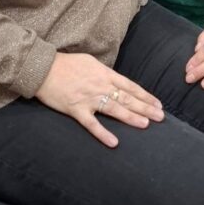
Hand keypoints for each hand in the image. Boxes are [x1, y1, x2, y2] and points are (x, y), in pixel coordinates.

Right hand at [35, 52, 163, 147]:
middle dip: (145, 108)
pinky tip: (114, 142)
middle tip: (160, 117)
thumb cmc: (66, 63)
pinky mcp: (76, 109)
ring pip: (115, 109)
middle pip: (127, 98)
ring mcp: (89, 98)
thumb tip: (116, 81)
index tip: (158, 104)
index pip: (130, 86)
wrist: (43, 68)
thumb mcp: (90, 62)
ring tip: (146, 125)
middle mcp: (100, 86)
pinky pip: (92, 124)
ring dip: (131, 117)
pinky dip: (103, 133)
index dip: (145, 96)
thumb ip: (104, 73)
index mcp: (105, 74)